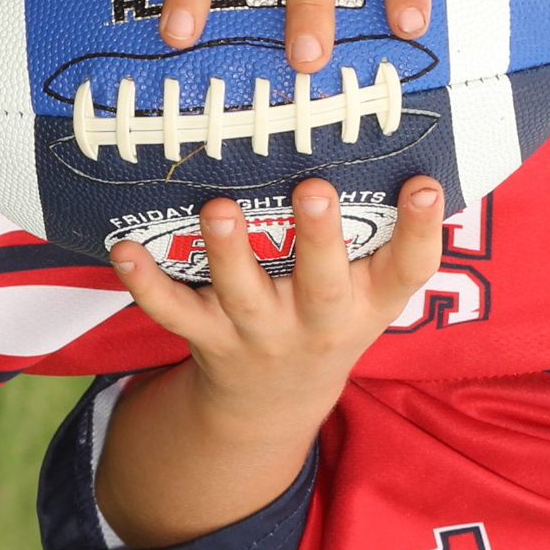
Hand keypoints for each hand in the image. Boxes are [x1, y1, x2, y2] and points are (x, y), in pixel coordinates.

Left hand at [95, 178, 446, 549]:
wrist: (273, 402)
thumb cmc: (332, 317)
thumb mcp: (373, 291)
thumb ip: (389, 235)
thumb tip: (418, 147)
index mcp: (368, 301)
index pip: (407, 269)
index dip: (421, 229)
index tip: (425, 186)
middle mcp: (318, 320)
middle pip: (322, 282)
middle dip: (319, 237)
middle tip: (316, 190)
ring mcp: (259, 332)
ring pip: (243, 294)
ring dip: (229, 252)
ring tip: (220, 209)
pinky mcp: (207, 337)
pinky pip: (173, 311)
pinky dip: (145, 283)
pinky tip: (124, 249)